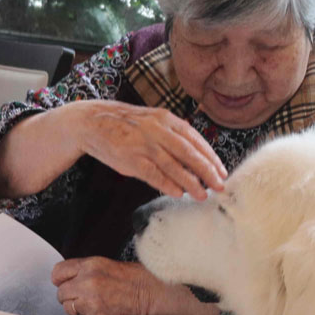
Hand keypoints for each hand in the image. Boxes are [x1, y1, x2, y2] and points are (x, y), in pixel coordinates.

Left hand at [51, 257, 163, 314]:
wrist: (151, 294)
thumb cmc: (135, 279)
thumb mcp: (106, 265)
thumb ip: (85, 270)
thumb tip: (68, 278)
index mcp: (90, 266)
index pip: (58, 272)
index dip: (61, 280)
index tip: (65, 283)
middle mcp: (87, 282)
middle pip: (61, 293)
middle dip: (71, 296)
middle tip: (85, 296)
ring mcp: (90, 301)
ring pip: (69, 309)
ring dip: (79, 309)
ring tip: (97, 303)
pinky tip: (104, 311)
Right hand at [76, 101, 226, 199]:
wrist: (92, 122)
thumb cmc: (128, 125)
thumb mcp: (154, 121)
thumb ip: (174, 135)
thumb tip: (197, 156)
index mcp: (167, 120)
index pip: (195, 140)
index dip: (211, 157)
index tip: (222, 172)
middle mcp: (158, 130)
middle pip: (189, 153)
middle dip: (207, 171)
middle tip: (219, 185)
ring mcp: (143, 144)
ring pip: (173, 165)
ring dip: (190, 182)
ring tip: (202, 194)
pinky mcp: (129, 158)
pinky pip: (153, 174)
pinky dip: (167, 184)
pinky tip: (178, 193)